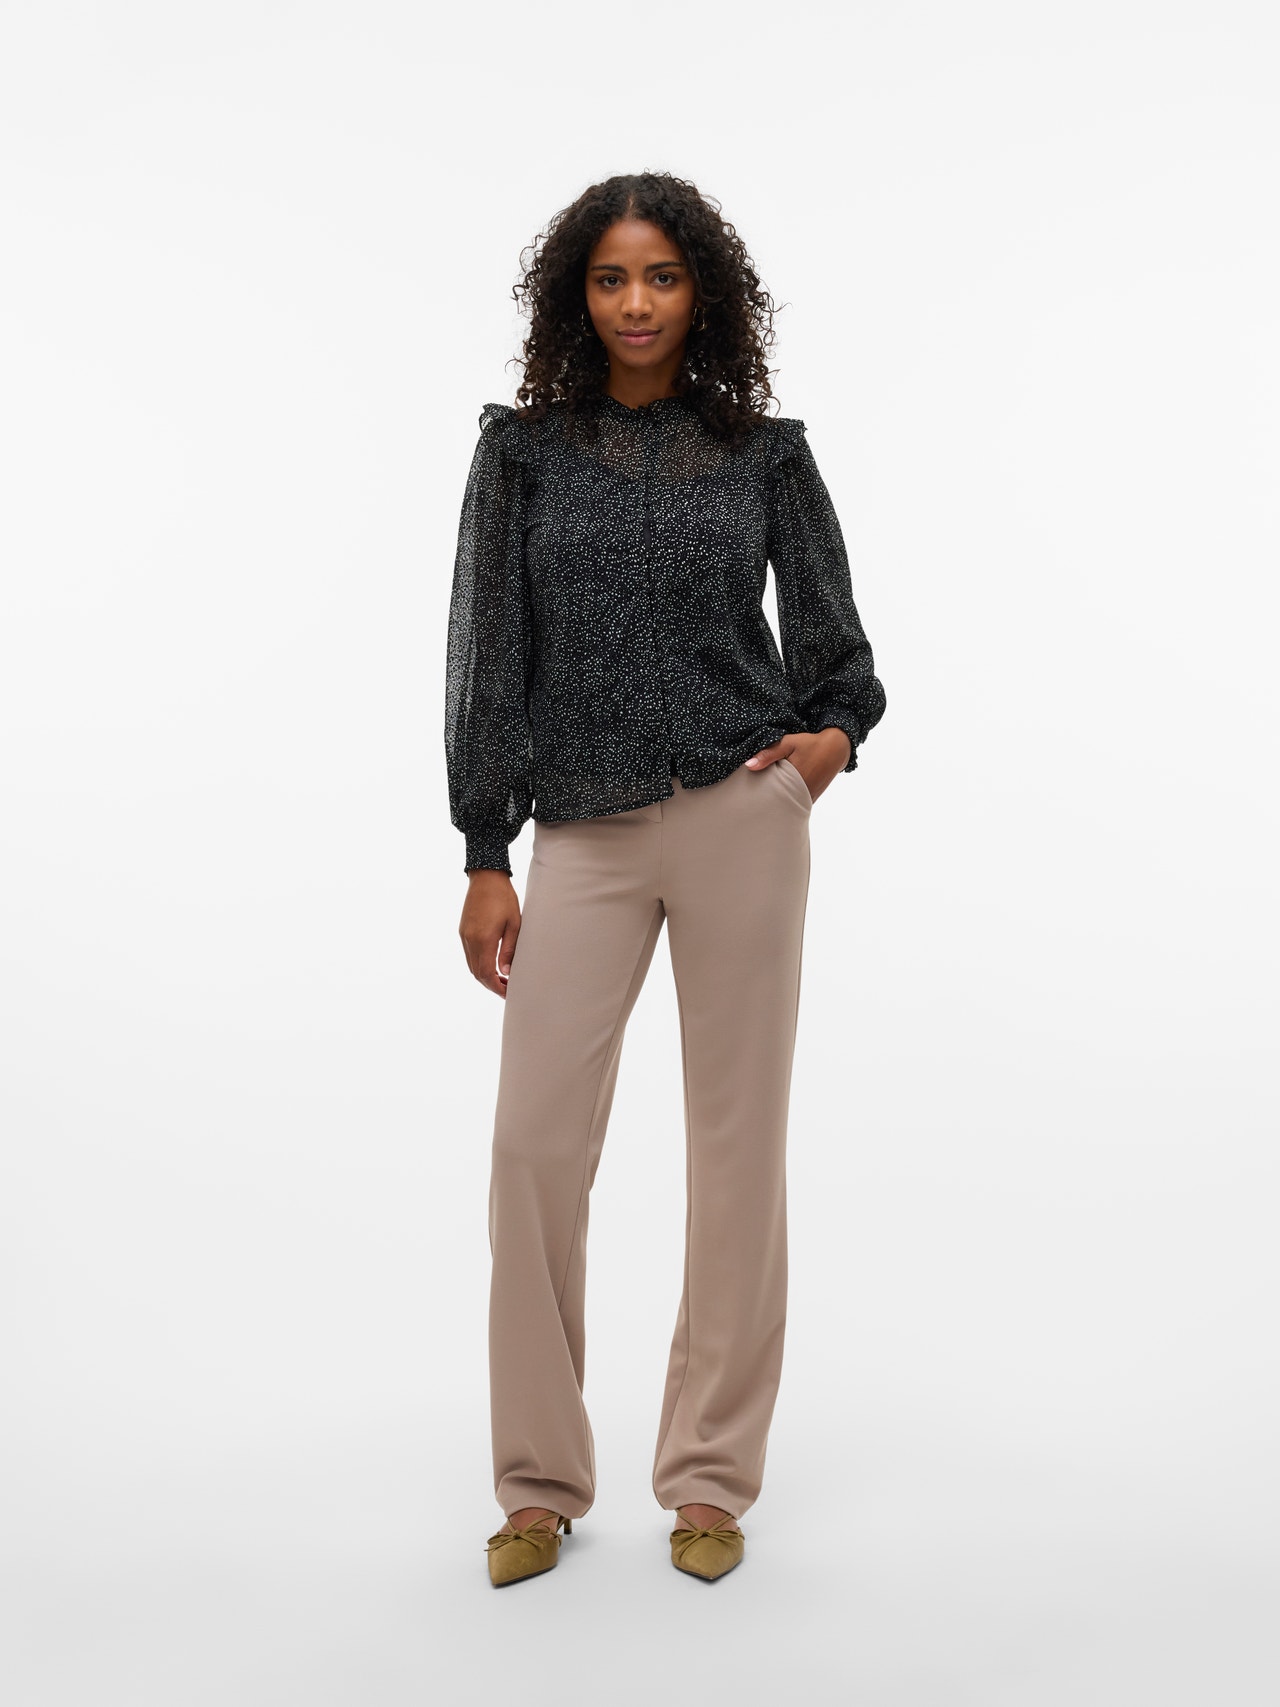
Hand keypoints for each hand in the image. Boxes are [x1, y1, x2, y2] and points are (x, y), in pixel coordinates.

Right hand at [459, 870, 521, 997]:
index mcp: (483, 940)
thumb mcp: (514, 924)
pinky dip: (479, 965)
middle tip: (507, 989)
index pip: (486, 973)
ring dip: (485, 976)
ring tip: (502, 979)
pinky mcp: (463, 931)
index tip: (508, 993)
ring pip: (471, 965)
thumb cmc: (504, 898)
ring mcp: (464, 936)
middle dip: (491, 985)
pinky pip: (469, 955)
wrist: (485, 877)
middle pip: (477, 973)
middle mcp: (470, 940)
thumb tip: (506, 972)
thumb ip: (509, 950)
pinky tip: (492, 964)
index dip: (496, 987)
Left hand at [744, 727, 851, 802]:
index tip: (750, 794)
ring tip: (765, 797)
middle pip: (778, 802)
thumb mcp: (789, 743)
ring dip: (778, 801)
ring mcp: (808, 798)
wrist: (836, 748)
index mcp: (794, 781)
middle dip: (767, 800)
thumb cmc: (811, 744)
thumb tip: (749, 765)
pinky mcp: (812, 798)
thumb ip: (769, 753)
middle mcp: (802, 793)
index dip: (759, 795)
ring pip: (788, 804)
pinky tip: (780, 795)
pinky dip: (788, 800)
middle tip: (754, 798)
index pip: (770, 795)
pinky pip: (796, 802)